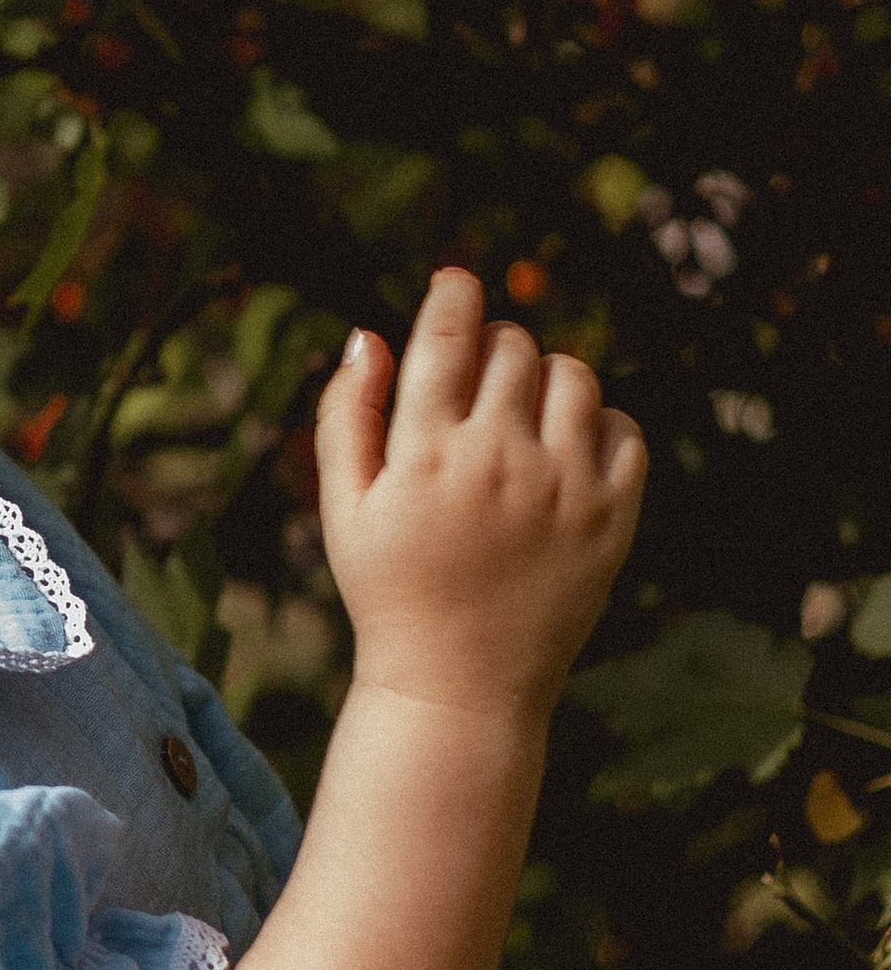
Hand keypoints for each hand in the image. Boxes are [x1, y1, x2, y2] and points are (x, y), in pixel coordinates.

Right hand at [315, 267, 645, 725]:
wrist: (458, 687)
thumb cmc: (390, 590)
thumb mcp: (344, 507)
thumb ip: (347, 415)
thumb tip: (370, 335)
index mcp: (427, 453)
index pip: (449, 334)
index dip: (453, 293)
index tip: (456, 282)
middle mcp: (500, 461)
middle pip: (513, 347)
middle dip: (492, 346)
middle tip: (478, 378)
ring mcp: (564, 489)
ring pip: (573, 377)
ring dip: (545, 378)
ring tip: (522, 413)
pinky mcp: (610, 521)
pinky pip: (625, 432)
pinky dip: (599, 425)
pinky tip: (565, 452)